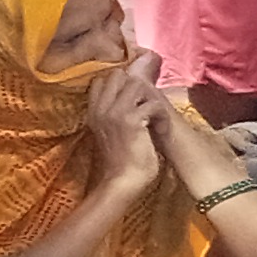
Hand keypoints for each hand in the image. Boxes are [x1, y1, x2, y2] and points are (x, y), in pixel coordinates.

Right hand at [85, 53, 165, 201]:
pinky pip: (153, 103)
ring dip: (152, 100)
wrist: (123, 181)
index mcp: (94, 110)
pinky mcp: (130, 121)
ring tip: (155, 120)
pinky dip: (162, 116)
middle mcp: (100, 108)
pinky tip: (160, 129)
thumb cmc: (122, 157)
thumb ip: (117, 110)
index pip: (103, 79)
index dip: (123, 83)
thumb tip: (134, 92)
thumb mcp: (113, 129)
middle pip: (119, 75)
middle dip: (139, 87)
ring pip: (137, 84)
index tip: (136, 100)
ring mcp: (114, 112)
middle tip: (147, 108)